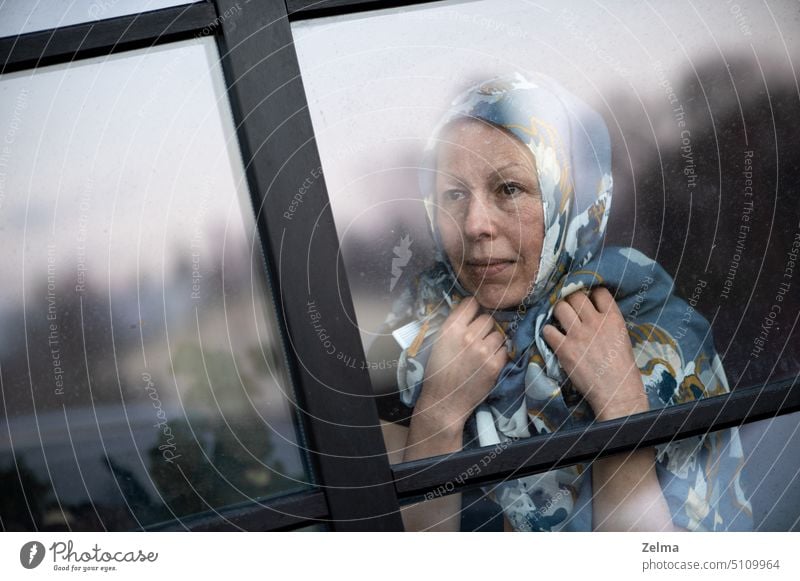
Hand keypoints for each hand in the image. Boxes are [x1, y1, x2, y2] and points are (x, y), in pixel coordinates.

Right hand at [416, 297, 508, 433]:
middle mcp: (468, 336)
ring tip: (482, 352)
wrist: (444, 401)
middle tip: (477, 339)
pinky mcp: (495, 365)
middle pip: (487, 318)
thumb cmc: (438, 371)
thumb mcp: (439, 342)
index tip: (473, 316)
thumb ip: (455, 325)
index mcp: (451, 328)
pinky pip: (505, 349)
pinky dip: (498, 354)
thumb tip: (472, 310)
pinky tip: (488, 362)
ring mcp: (483, 351)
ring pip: (498, 334)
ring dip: (493, 341)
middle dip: (484, 327)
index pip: (471, 303)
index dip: (473, 309)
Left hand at [542, 287, 647, 420]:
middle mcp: (595, 322)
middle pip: (576, 296)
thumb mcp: (622, 338)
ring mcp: (578, 335)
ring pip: (560, 307)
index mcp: (613, 319)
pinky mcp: (564, 349)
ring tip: (559, 320)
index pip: (599, 292)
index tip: (587, 299)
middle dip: (570, 299)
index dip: (591, 293)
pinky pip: (548, 330)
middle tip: (569, 308)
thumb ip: (608, 322)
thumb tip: (593, 311)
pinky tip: (553, 337)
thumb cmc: (622, 368)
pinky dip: (548, 332)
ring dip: (557, 312)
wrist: (617, 392)